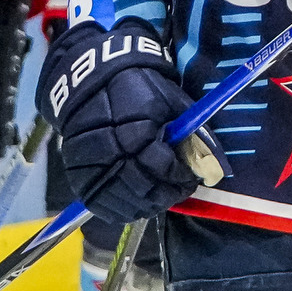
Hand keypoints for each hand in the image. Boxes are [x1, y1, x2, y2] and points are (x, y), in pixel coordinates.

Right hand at [38, 20, 220, 226]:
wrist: (92, 81)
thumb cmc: (139, 88)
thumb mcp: (171, 102)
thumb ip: (191, 134)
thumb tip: (212, 163)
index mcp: (135, 131)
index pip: (165, 168)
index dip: (181, 177)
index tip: (191, 176)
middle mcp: (111, 152)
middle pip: (145, 189)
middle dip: (168, 194)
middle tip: (180, 189)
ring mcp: (91, 167)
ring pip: (125, 202)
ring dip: (149, 204)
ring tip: (161, 195)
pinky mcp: (79, 177)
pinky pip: (103, 205)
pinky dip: (124, 209)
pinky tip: (138, 202)